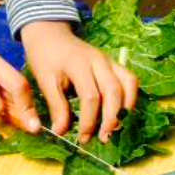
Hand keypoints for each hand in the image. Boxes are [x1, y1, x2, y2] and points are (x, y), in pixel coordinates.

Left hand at [21, 20, 138, 142]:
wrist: (51, 35)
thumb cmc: (45, 58)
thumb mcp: (45, 81)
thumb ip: (56, 106)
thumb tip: (61, 132)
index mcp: (78, 64)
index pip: (90, 97)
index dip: (88, 121)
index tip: (82, 138)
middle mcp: (99, 60)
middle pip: (113, 92)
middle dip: (110, 119)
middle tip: (102, 139)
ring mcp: (109, 61)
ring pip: (128, 85)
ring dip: (125, 109)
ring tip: (115, 129)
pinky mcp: (114, 64)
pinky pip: (130, 80)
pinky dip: (130, 98)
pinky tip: (122, 114)